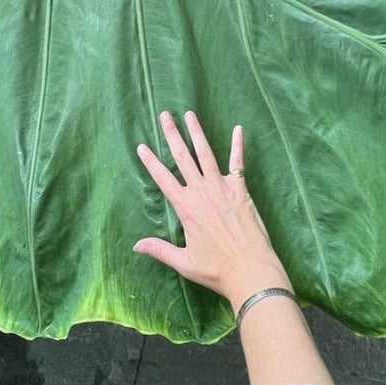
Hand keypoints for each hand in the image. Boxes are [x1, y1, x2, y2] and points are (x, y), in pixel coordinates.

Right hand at [134, 111, 291, 314]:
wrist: (249, 270)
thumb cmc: (216, 269)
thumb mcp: (184, 262)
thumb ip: (159, 250)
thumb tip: (135, 245)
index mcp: (185, 207)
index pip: (163, 179)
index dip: (151, 162)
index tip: (141, 146)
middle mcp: (201, 192)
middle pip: (182, 157)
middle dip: (172, 135)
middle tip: (165, 115)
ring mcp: (221, 188)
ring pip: (206, 154)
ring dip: (197, 133)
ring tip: (189, 114)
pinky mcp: (240, 189)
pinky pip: (237, 163)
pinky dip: (238, 145)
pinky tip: (238, 129)